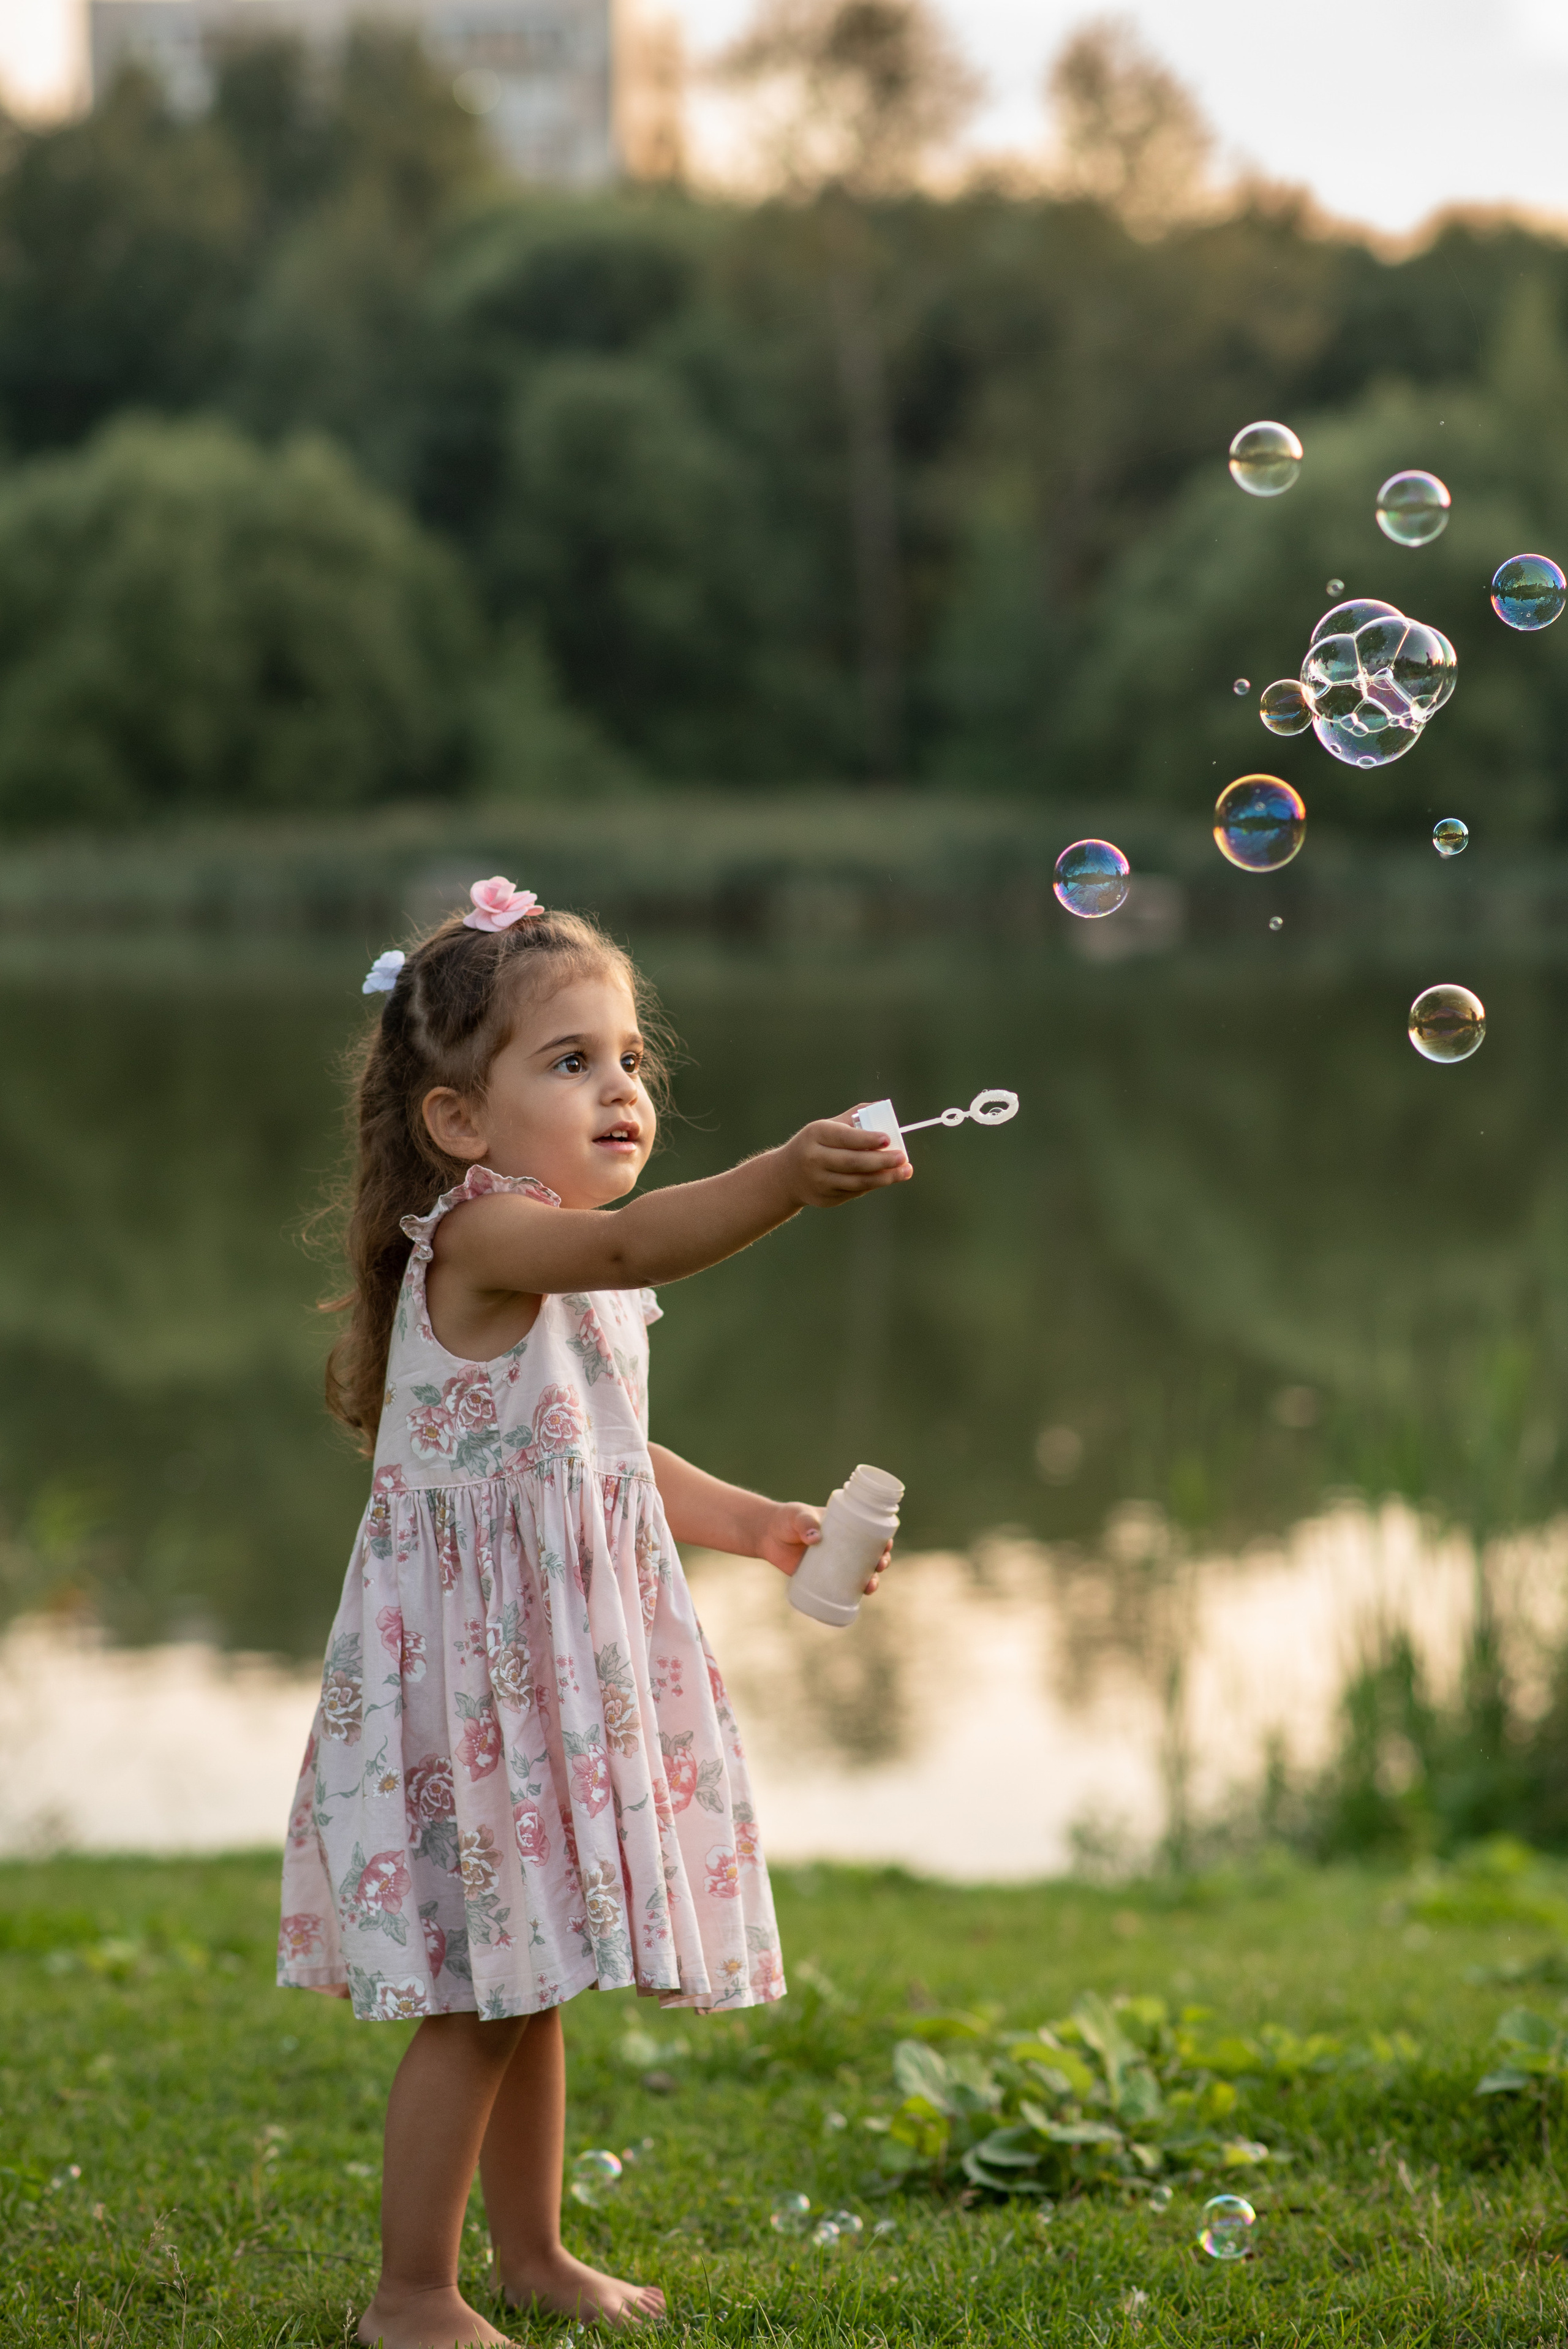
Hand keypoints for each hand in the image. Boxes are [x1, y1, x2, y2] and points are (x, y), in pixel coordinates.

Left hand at [757, 1503, 894, 1597]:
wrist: (767, 1536)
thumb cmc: (786, 1519)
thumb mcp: (797, 1516)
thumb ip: (805, 1522)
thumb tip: (815, 1537)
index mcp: (844, 1527)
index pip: (870, 1532)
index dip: (882, 1539)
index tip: (886, 1545)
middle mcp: (843, 1545)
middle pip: (870, 1555)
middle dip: (881, 1562)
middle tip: (880, 1565)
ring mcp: (834, 1563)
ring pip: (860, 1573)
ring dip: (871, 1580)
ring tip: (870, 1586)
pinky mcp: (822, 1577)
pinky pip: (842, 1587)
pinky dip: (853, 1594)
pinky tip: (859, 1599)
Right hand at [780, 1111, 911, 1209]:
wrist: (787, 1175)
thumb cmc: (815, 1144)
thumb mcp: (826, 1126)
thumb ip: (853, 1118)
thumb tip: (883, 1108)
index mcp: (815, 1135)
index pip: (844, 1137)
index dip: (867, 1139)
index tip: (888, 1139)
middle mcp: (814, 1159)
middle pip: (853, 1162)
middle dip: (881, 1161)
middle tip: (903, 1157)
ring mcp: (819, 1181)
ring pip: (857, 1181)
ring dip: (884, 1177)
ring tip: (904, 1171)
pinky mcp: (826, 1198)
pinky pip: (854, 1191)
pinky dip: (873, 1184)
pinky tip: (887, 1178)